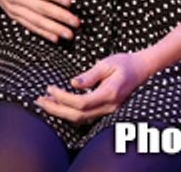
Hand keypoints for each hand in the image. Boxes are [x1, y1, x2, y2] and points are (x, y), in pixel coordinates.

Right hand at [0, 0, 77, 41]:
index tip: (69, 2)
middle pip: (39, 8)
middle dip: (59, 17)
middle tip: (75, 22)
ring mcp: (13, 8)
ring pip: (35, 21)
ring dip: (53, 29)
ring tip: (68, 34)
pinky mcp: (13, 15)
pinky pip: (29, 26)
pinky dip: (42, 33)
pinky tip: (55, 38)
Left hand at [36, 51, 152, 123]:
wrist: (141, 70)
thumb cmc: (124, 63)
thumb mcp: (106, 63)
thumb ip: (90, 75)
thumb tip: (73, 83)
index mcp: (110, 93)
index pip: (81, 102)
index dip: (63, 98)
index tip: (49, 88)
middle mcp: (109, 106)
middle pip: (78, 115)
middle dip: (56, 109)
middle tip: (39, 100)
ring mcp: (108, 111)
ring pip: (80, 119)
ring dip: (60, 112)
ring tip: (44, 102)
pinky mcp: (105, 110)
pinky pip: (85, 116)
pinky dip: (69, 112)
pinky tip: (58, 104)